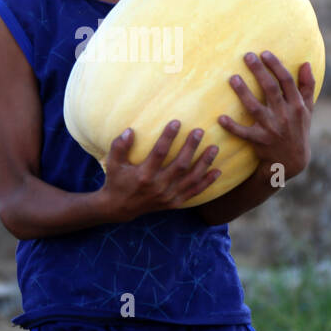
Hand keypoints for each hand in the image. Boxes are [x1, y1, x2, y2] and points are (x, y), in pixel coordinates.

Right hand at [100, 120, 220, 221]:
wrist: (120, 208)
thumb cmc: (117, 181)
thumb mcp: (113, 164)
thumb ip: (119, 146)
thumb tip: (130, 130)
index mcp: (143, 176)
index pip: (159, 153)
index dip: (168, 137)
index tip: (177, 122)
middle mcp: (158, 187)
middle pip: (180, 165)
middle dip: (191, 147)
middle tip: (199, 131)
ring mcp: (168, 197)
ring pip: (191, 179)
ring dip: (204, 163)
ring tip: (214, 148)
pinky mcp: (174, 203)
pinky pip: (194, 192)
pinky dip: (207, 182)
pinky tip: (217, 171)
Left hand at [218, 51, 314, 178]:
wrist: (291, 161)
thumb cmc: (298, 130)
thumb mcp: (307, 110)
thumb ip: (308, 87)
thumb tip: (307, 64)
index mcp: (297, 106)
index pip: (286, 81)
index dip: (276, 66)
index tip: (264, 53)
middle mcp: (285, 116)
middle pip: (271, 89)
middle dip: (259, 71)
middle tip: (247, 56)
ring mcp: (272, 129)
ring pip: (255, 108)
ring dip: (243, 93)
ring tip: (232, 79)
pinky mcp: (259, 141)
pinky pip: (243, 133)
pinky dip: (232, 126)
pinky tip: (220, 118)